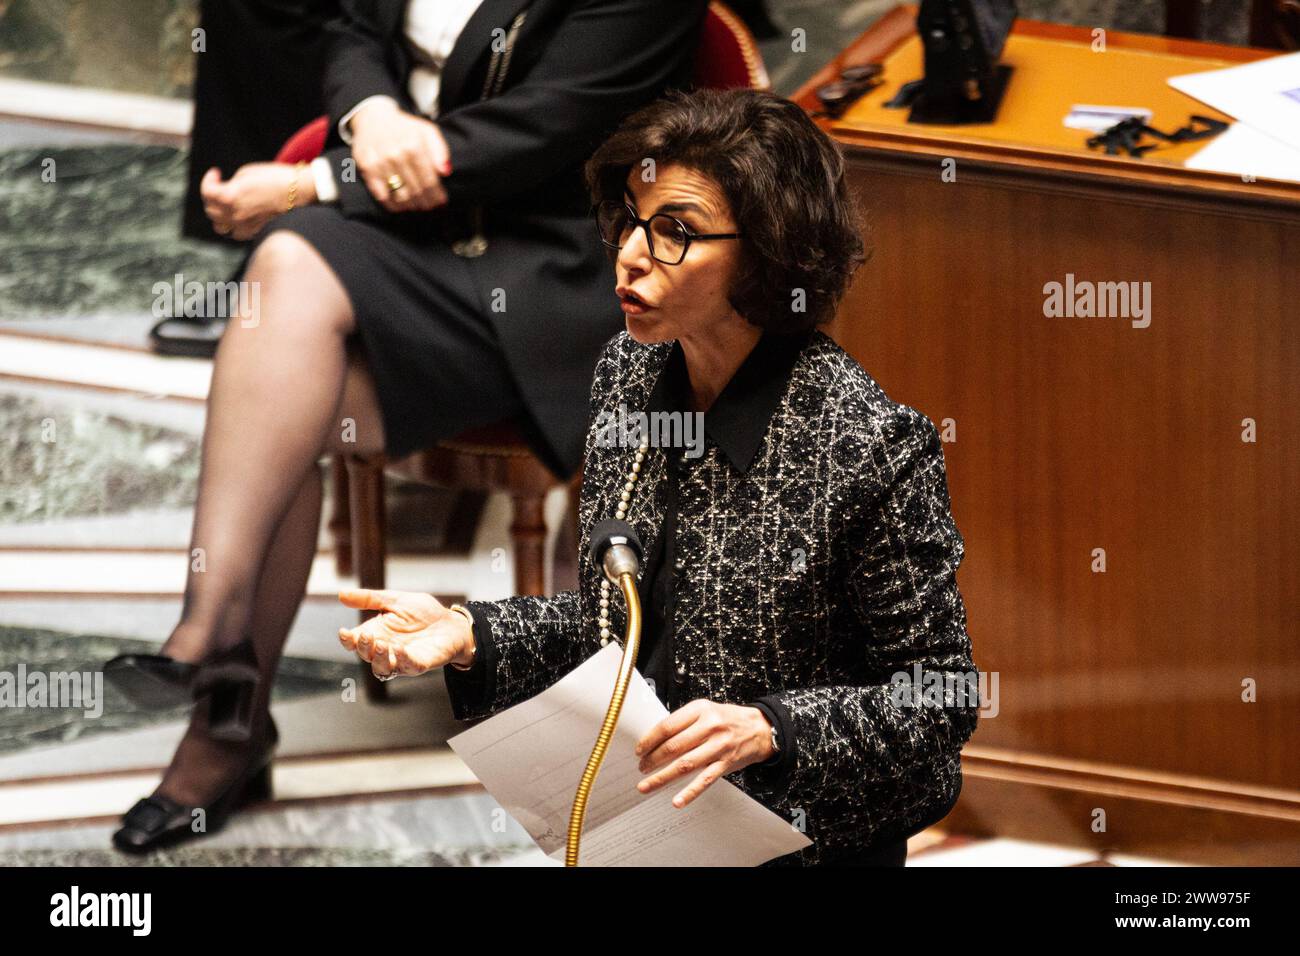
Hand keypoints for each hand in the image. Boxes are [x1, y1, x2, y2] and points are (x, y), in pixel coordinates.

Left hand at [201, 162, 313, 239]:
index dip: (208, 180)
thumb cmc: (276, 178)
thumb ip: (231, 184)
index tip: (216, 173)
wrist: (300, 191)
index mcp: (231, 196)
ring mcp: (246, 225)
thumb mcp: (246, 173)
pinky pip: (237, 233)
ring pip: (221, 227)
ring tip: (226, 205)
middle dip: (212, 196)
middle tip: (219, 186)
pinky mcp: (257, 230)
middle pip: (211, 210)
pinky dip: (234, 225)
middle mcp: (236, 214)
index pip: (206, 192)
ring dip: (220, 216)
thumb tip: (227, 190)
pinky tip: (241, 215)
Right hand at [336, 588, 474, 679]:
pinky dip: (402, 660)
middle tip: (366, 635)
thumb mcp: (396, 600)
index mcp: (377, 633)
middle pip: (366, 655)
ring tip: (381, 643)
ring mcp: (401, 659)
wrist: (451, 622)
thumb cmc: (424, 613)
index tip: (344, 632)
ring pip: (382, 668)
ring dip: (378, 658)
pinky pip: (407, 666)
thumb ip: (371, 599)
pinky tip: (400, 649)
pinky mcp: (419, 664)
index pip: (355, 642)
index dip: (347, 640)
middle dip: (362, 647)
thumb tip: (341, 594)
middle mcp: (386, 649)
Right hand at [349, 99, 451, 212]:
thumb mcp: (428, 132)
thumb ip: (440, 150)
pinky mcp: (366, 168)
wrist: (373, 119)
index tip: (441, 203)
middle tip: (430, 206)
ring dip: (412, 206)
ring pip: (400, 196)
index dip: (437, 195)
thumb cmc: (406, 129)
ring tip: (418, 207)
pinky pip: (382, 196)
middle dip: (426, 203)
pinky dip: (394, 205)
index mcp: (413, 145)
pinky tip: (401, 206)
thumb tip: (446, 171)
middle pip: (416, 190)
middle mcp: (396, 154)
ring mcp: (380, 162)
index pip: (429, 181)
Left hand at [633, 700, 774, 808]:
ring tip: (646, 785)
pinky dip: (690, 793)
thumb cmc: (728, 719)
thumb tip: (655, 739)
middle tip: (641, 767)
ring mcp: (718, 747)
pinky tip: (677, 800)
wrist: (759, 728)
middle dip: (652, 759)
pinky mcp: (725, 764)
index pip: (667, 726)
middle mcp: (709, 727)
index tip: (640, 749)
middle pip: (673, 746)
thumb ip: (683, 722)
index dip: (649, 740)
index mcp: (700, 710)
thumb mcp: (705, 710)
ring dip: (662, 777)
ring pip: (684, 765)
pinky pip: (704, 780)